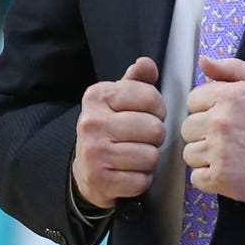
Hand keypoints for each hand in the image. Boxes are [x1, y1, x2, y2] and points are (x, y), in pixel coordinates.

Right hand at [72, 58, 164, 208]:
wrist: (85, 170)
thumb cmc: (110, 129)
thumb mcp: (120, 100)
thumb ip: (137, 81)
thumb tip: (146, 63)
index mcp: (97, 96)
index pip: (151, 97)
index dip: (158, 109)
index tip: (148, 115)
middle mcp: (92, 122)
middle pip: (154, 129)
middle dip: (155, 137)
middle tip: (142, 139)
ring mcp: (93, 152)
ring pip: (150, 156)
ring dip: (148, 159)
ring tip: (134, 156)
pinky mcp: (99, 180)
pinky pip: (141, 180)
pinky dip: (141, 180)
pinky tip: (128, 173)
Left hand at [182, 56, 244, 204]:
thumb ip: (233, 68)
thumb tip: (203, 61)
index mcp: (229, 96)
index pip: (193, 100)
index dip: (207, 108)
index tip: (223, 117)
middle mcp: (220, 122)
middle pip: (188, 127)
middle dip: (204, 132)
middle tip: (227, 138)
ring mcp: (218, 151)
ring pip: (190, 153)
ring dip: (205, 156)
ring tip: (229, 156)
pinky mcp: (220, 178)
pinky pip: (197, 177)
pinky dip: (209, 177)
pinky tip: (228, 172)